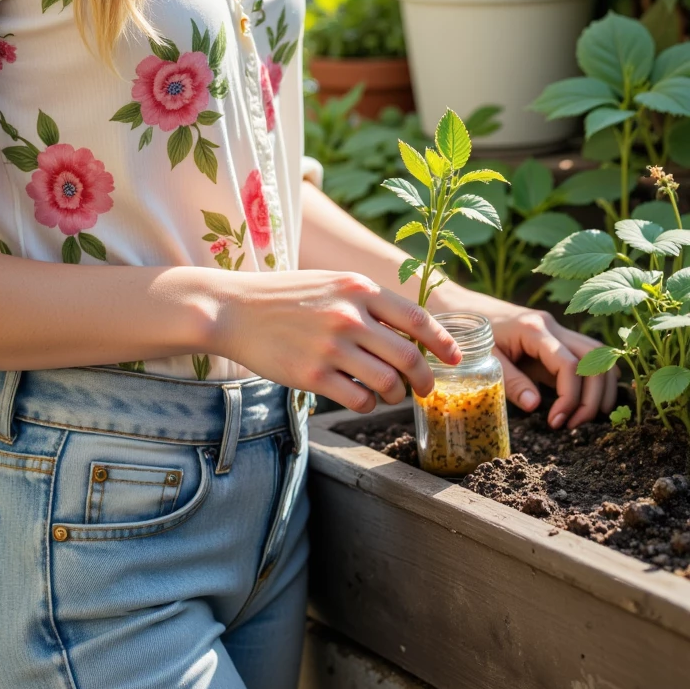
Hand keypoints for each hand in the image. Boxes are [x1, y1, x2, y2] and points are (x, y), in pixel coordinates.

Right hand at [217, 269, 463, 412]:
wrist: (234, 309)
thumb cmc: (286, 296)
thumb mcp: (331, 284)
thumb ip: (368, 303)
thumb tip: (411, 332)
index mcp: (358, 289)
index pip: (417, 318)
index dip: (442, 342)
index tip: (455, 358)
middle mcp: (349, 316)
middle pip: (409, 357)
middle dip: (424, 379)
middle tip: (424, 389)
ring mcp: (331, 347)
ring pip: (388, 383)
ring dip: (395, 395)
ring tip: (389, 394)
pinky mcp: (312, 375)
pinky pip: (359, 399)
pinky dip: (368, 404)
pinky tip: (360, 397)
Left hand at [485, 302, 619, 428]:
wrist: (467, 309)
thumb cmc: (474, 335)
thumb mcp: (486, 360)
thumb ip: (511, 382)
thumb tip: (535, 406)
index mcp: (533, 330)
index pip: (569, 364)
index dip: (570, 397)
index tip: (556, 421)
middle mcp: (553, 327)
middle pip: (595, 360)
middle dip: (593, 397)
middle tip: (574, 424)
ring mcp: (560, 332)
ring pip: (600, 357)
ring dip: (600, 390)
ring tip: (581, 418)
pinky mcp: (560, 342)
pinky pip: (589, 360)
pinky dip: (595, 382)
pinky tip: (582, 405)